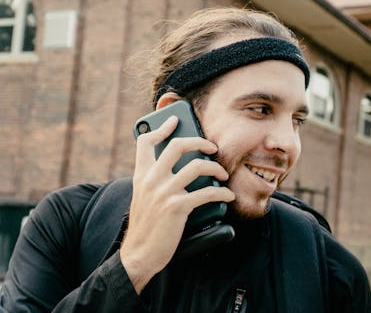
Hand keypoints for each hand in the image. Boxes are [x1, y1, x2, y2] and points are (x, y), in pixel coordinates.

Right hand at [120, 115, 234, 293]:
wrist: (139, 254)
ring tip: (223, 174)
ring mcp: (164, 192)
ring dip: (215, 168)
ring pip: (196, 166)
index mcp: (141, 175)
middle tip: (212, 147)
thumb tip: (177, 169)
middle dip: (199, 141)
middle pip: (177, 146)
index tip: (174, 120)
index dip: (161, 128)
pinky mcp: (177, 207)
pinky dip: (221, 192)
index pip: (145, 142)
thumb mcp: (143, 198)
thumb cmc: (146, 226)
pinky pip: (206, 192)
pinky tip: (227, 195)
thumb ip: (154, 181)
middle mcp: (151, 179)